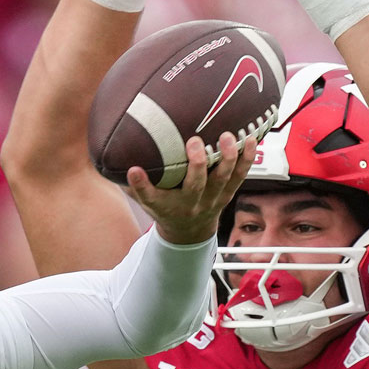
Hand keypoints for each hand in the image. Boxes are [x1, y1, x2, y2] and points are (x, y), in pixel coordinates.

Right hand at [126, 132, 256, 245]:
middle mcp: (191, 203)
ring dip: (227, 158)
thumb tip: (116, 156)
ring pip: (223, 179)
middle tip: (194, 141)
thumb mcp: (146, 201)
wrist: (189, 231)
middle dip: (197, 164)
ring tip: (228, 137)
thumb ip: (134, 183)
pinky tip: (252, 138)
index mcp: (167, 205)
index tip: (134, 170)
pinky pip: (241, 175)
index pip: (150, 197)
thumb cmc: (165, 207)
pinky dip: (247, 158)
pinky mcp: (228, 192)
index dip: (140, 185)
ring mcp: (213, 198)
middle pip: (195, 185)